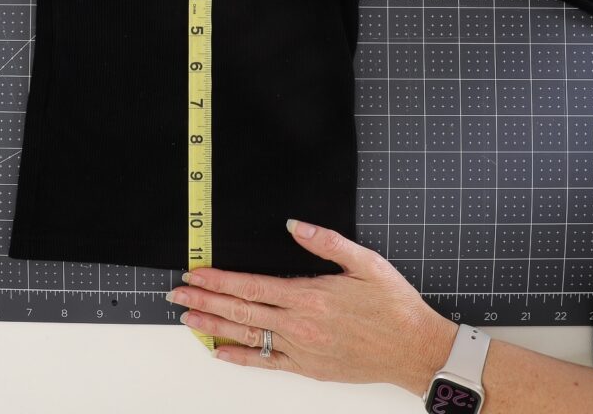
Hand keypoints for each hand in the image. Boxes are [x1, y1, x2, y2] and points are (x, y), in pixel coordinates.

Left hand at [166, 219, 456, 394]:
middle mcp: (299, 325)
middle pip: (240, 311)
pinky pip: (267, 363)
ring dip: (213, 327)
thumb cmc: (392, 305)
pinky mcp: (308, 368)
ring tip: (187, 319)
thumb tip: (293, 224)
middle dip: (204, 301)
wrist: (415, 349)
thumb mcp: (365, 263)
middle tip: (177, 294)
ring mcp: (301, 350)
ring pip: (247, 337)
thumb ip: (326, 241)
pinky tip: (221, 353)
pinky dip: (240, 358)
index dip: (219, 280)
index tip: (196, 273)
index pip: (251, 286)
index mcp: (309, 296)